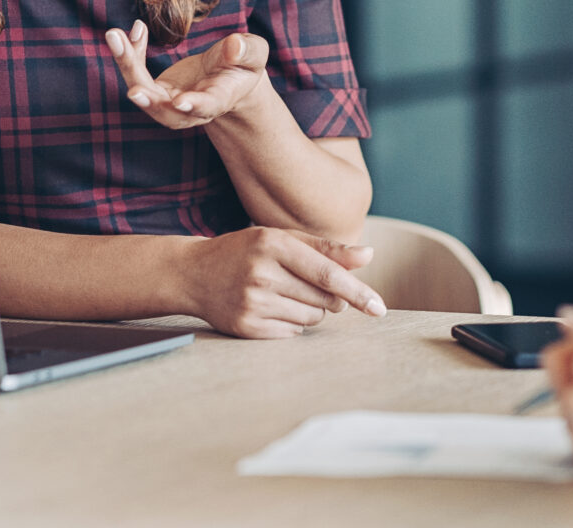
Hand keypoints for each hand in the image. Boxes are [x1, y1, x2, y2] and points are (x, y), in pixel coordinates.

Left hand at [104, 21, 272, 129]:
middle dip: (149, 100)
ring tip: (115, 37)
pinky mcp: (157, 91)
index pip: (207, 106)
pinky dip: (130, 54)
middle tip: (134, 91)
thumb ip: (247, 51)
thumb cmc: (243, 66)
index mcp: (219, 100)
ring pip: (144, 94)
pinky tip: (128, 31)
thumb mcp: (254, 54)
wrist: (227, 78)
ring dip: (128, 67)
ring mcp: (170, 103)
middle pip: (166, 110)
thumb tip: (234, 45)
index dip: (195, 105)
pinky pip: (137, 75)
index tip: (181, 102)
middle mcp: (190, 109)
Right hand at [177, 227, 387, 338]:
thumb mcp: (282, 239)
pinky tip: (272, 308)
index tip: (379, 307)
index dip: (357, 291)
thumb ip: (326, 248)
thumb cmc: (246, 252)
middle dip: (330, 297)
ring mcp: (252, 303)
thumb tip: (369, 255)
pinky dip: (292, 323)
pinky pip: (292, 333)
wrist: (193, 273)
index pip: (327, 274)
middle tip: (307, 285)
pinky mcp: (246, 328)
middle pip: (324, 300)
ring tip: (284, 294)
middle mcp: (261, 273)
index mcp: (273, 244)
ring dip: (310, 310)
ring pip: (311, 318)